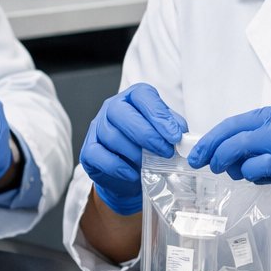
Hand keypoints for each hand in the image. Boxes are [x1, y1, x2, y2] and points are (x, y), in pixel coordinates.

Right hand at [78, 83, 185, 215]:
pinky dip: (118, 167)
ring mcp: (97, 128)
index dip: (159, 115)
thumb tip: (182, 133)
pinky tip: (133, 174)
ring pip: (111, 135)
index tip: (175, 136)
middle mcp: (112, 108)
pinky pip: (99, 155)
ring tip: (150, 164)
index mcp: (133, 97)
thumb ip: (173, 128)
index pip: (143, 96)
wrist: (130, 174)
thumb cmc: (149, 147)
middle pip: (122, 113)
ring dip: (135, 152)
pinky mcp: (88, 150)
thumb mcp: (165, 133)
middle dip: (147, 134)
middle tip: (166, 151)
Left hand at [188, 105, 270, 236]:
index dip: (214, 136)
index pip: (238, 121)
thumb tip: (226, 152)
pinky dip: (250, 176)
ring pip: (238, 147)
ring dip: (227, 163)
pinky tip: (260, 180)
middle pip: (233, 130)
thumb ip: (262, 143)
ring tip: (232, 173)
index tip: (199, 149)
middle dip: (210, 148)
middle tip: (200, 162)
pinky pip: (253, 168)